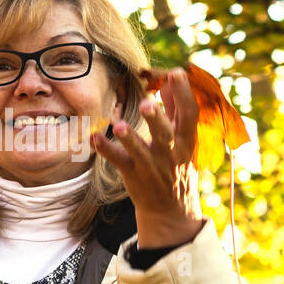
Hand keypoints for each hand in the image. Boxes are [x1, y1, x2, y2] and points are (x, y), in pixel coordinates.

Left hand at [91, 68, 203, 246]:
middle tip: (148, 103)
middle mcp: (171, 154)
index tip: (176, 72)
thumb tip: (172, 78)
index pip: (190, 115)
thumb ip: (177, 110)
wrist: (170, 211)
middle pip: (166, 134)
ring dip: (130, 138)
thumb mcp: (185, 141)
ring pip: (140, 151)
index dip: (184, 94)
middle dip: (157, 119)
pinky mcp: (133, 175)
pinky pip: (118, 161)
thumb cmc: (177, 167)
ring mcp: (151, 166)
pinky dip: (106, 150)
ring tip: (118, 125)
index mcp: (187, 141)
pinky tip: (93, 137)